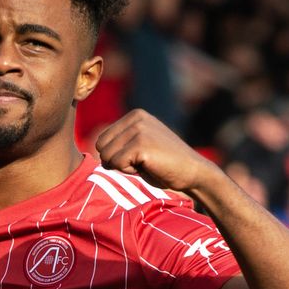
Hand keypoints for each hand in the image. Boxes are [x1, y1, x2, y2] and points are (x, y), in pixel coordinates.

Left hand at [95, 109, 219, 191]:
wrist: (194, 173)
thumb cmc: (164, 165)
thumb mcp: (138, 147)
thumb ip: (119, 144)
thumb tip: (95, 150)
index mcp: (134, 115)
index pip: (102, 139)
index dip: (116, 156)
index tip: (139, 157)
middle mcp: (135, 118)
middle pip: (100, 147)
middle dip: (116, 161)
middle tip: (142, 162)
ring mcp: (139, 129)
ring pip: (106, 156)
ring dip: (123, 167)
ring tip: (146, 164)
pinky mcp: (141, 144)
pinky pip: (116, 164)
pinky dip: (129, 171)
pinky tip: (149, 167)